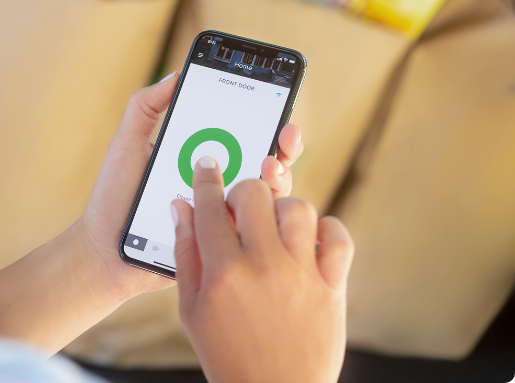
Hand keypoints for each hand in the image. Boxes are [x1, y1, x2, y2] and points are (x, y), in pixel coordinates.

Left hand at [78, 72, 304, 301]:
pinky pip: (250, 232)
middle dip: (285, 146)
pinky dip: (262, 216)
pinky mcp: (219, 244)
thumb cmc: (114, 196)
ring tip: (269, 166)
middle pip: (266, 164)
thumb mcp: (127, 143)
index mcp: (202, 160)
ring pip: (267, 197)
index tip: (277, 105)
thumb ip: (146, 106)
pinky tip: (256, 201)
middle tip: (286, 135)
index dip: (266, 120)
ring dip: (279, 177)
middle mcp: (219, 186)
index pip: (243, 136)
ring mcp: (221, 216)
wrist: (103, 249)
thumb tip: (178, 73)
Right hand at [172, 159, 353, 382]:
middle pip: (254, 193)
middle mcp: (264, 266)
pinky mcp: (332, 285)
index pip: (210, 206)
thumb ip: (186, 253)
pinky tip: (306, 241)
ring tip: (272, 229)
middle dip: (241, 192)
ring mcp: (302, 274)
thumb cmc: (228, 354)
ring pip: (296, 206)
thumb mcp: (192, 308)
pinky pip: (337, 235)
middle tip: (238, 211)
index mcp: (224, 272)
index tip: (207, 165)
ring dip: (280, 209)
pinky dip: (324, 229)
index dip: (206, 178)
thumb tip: (182, 208)